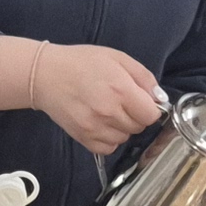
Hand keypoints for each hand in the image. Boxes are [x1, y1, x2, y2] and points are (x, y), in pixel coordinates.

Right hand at [25, 41, 170, 151]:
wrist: (45, 75)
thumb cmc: (82, 62)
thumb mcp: (117, 58)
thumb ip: (143, 77)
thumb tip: (159, 99)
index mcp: (121, 90)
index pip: (151, 115)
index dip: (149, 108)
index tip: (140, 101)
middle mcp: (109, 112)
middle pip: (139, 127)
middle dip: (135, 116)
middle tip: (121, 101)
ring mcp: (95, 128)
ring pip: (125, 138)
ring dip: (122, 127)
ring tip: (108, 111)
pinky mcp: (83, 138)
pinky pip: (108, 148)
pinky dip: (109, 138)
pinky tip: (101, 123)